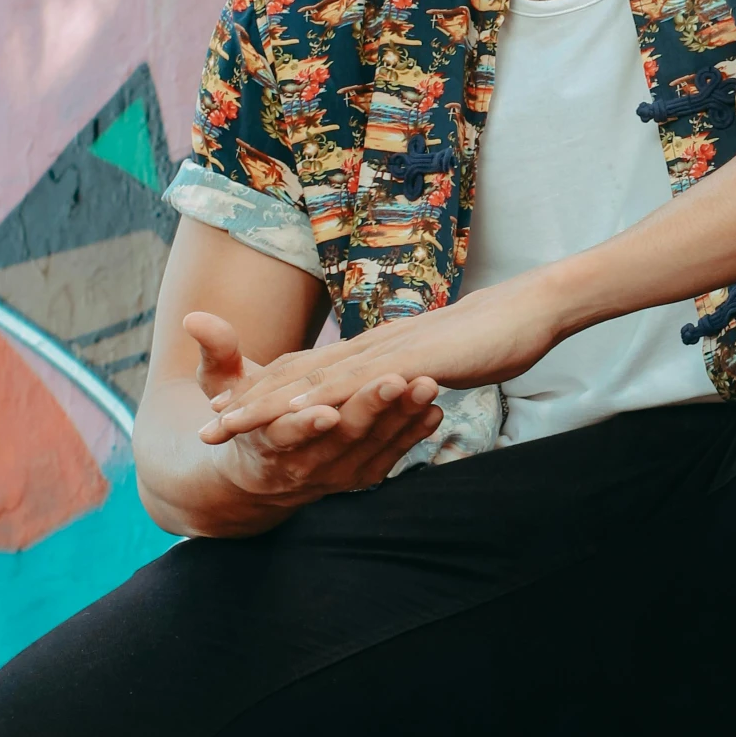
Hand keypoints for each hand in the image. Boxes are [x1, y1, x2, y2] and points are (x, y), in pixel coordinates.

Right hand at [184, 311, 443, 502]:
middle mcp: (303, 466)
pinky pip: (391, 457)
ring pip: (374, 448)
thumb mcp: (220, 387)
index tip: (328, 409)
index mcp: (266, 444)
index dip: (307, 424)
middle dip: (373, 409)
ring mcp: (337, 475)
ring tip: (429, 384)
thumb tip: (195, 317)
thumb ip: (215, 353)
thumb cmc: (240, 416)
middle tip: (403, 378)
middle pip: (342, 440)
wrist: (257, 473)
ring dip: (403, 418)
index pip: (286, 435)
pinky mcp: (361, 475)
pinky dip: (413, 435)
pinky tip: (435, 410)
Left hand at [200, 271, 564, 441]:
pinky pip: (351, 387)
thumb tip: (402, 385)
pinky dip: (315, 403)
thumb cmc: (491, 337)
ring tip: (224, 426)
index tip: (235, 409)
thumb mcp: (439, 361)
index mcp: (376, 348)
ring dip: (265, 405)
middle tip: (208, 424)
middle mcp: (370, 348)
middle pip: (298, 375)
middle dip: (250, 400)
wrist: (527, 310)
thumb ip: (413, 374)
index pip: (314, 370)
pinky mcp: (402, 364)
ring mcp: (384, 354)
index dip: (271, 390)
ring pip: (311, 384)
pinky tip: (288, 420)